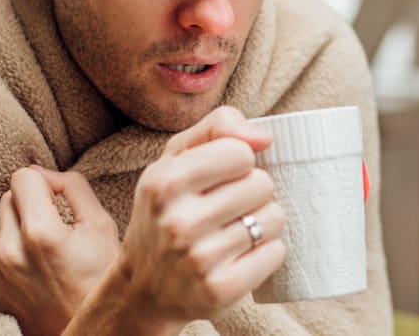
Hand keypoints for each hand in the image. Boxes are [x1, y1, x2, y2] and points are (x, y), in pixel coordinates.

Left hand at [0, 166, 119, 334]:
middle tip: (56, 227)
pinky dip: (10, 260)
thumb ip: (73, 187)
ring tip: (46, 255)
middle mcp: (10, 254)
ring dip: (19, 232)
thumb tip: (43, 172)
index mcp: (41, 233)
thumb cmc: (101, 279)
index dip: (44, 182)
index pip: (22, 177)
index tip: (58, 199)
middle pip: (7, 199)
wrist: (90, 333)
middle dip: (30, 205)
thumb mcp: (102, 226)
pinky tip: (34, 275)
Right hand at [111, 106, 286, 328]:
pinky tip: (240, 256)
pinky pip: (275, 253)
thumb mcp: (175, 159)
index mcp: (165, 182)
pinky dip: (266, 253)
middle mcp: (178, 221)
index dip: (238, 163)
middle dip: (252, 193)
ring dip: (262, 223)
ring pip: (274, 218)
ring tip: (232, 232)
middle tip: (227, 209)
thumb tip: (264, 138)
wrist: (143, 287)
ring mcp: (198, 259)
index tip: (220, 179)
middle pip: (262, 185)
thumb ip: (217, 127)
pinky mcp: (219, 290)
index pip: (241, 153)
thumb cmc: (167, 210)